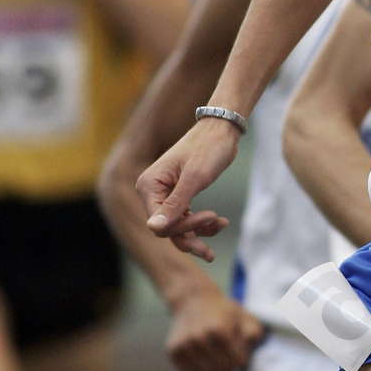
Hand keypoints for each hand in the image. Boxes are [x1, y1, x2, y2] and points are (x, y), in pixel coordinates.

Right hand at [136, 119, 239, 258]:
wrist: (221, 130)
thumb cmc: (208, 149)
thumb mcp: (194, 178)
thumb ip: (174, 205)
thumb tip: (153, 229)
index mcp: (148, 186)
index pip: (159, 224)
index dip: (184, 228)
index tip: (212, 216)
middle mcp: (151, 191)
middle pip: (167, 229)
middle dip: (191, 235)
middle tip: (214, 240)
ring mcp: (164, 194)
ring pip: (177, 227)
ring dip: (199, 231)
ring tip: (221, 226)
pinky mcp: (178, 195)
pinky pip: (185, 218)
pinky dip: (202, 223)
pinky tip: (221, 222)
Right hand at [166, 291, 265, 370]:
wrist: (193, 300)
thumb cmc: (224, 312)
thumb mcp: (244, 317)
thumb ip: (253, 333)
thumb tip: (249, 349)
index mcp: (219, 329)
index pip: (238, 361)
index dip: (242, 359)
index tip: (241, 351)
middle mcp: (199, 337)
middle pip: (222, 369)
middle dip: (230, 366)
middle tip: (229, 355)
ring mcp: (184, 345)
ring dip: (215, 369)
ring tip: (216, 355)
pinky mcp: (172, 351)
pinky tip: (202, 357)